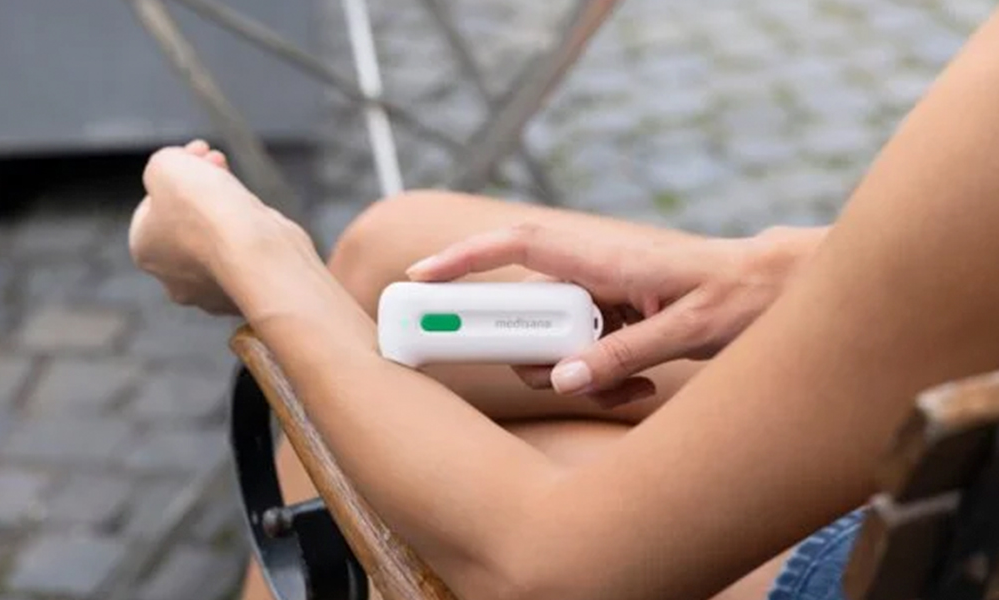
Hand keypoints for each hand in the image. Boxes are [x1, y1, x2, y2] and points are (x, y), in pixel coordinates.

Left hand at [129, 140, 310, 314]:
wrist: (258, 252)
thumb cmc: (207, 212)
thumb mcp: (167, 165)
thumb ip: (163, 164)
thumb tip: (176, 169)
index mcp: (145, 252)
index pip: (154, 204)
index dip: (178, 171)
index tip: (202, 149)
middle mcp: (174, 279)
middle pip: (185, 221)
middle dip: (202, 187)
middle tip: (219, 159)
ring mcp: (212, 291)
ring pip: (216, 240)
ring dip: (225, 208)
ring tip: (240, 187)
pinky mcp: (247, 292)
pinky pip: (243, 256)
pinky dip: (249, 235)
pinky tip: (258, 220)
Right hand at [407, 222, 822, 404]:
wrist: (782, 287)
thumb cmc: (744, 293)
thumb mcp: (689, 331)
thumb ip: (625, 355)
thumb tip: (564, 381)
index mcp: (606, 259)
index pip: (518, 245)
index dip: (464, 257)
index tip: (421, 277)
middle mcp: (597, 273)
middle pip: (527, 309)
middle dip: (530, 353)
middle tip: (559, 379)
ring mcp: (607, 297)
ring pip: (556, 339)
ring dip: (574, 374)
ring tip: (627, 390)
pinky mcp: (619, 317)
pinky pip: (586, 352)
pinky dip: (601, 379)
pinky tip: (639, 389)